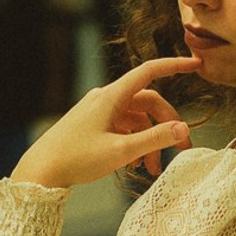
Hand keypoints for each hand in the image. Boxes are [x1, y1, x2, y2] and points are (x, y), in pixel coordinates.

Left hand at [10, 56, 198, 187]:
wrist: (39, 171)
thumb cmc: (75, 159)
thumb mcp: (120, 151)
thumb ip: (153, 139)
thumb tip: (183, 128)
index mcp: (112, 97)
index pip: (149, 72)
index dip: (174, 66)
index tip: (196, 65)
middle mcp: (105, 99)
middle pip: (147, 103)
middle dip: (166, 125)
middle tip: (180, 149)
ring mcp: (98, 112)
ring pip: (136, 119)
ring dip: (149, 140)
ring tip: (152, 169)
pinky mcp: (92, 125)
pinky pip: (122, 127)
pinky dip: (134, 142)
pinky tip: (136, 165)